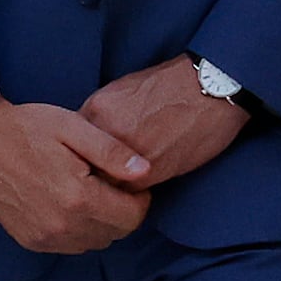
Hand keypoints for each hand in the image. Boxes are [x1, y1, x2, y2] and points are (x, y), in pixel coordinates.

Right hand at [0, 88, 151, 256]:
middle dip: (123, 212)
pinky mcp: (30, 240)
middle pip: (116, 234)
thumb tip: (145, 170)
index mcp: (78, 197)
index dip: (140, 200)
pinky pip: (70, 246)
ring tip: (90, 192)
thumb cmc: (27, 128)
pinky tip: (70, 204)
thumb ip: (112, 152)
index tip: (133, 183)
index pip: (132, 217)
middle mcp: (62, 226)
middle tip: (112, 185)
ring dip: (102, 224)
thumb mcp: (74, 128)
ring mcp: (44, 237)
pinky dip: (79, 230)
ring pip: (94, 243)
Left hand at [78, 55, 252, 190]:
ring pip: (103, 184)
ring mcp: (126, 153)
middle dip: (88, 175)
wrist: (210, 88)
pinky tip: (138, 187)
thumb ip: (103, 116)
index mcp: (97, 109)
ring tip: (116, 187)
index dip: (77, 157)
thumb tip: (89, 137)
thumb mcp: (126, 89)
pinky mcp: (149, 171)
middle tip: (90, 183)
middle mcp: (106, 132)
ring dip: (108, 188)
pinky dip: (130, 194)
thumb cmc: (172, 85)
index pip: (71, 145)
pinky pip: (128, 193)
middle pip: (81, 167)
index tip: (81, 165)